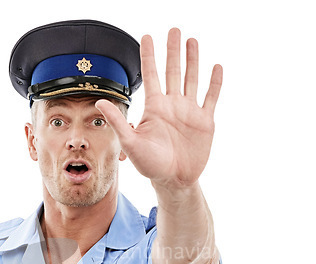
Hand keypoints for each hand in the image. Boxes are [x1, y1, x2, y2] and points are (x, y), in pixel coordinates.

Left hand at [96, 28, 221, 189]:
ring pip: (192, 79)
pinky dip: (214, 83)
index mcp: (154, 108)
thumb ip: (118, 122)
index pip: (150, 75)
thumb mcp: (131, 143)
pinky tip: (215, 67)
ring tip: (192, 41)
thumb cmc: (150, 165)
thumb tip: (100, 101)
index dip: (149, 56)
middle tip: (174, 30)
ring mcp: (189, 112)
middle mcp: (172, 106)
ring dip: (192, 60)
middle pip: (173, 71)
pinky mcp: (205, 121)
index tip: (146, 36)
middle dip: (173, 51)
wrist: (174, 181)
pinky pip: (211, 97)